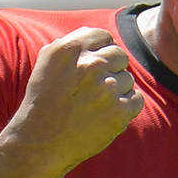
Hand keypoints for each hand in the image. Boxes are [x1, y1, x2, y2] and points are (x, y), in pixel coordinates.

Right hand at [6, 26, 142, 172]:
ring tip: (95, 105)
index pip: (103, 36)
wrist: (41, 142)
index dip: (101, 50)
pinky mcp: (119, 112)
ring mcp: (107, 89)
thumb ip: (73, 43)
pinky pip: (136, 99)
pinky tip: (107, 113)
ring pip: (128, 79)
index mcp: (70, 50)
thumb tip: (98, 35)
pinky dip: (126, 107)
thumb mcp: (48, 62)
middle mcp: (90, 65)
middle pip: (120, 55)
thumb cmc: (44, 101)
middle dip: (111, 69)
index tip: (94, 65)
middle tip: (95, 88)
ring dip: (117, 90)